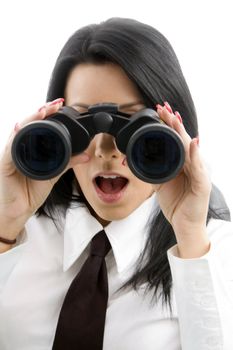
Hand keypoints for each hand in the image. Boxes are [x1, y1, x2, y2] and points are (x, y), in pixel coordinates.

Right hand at [0, 99, 89, 239]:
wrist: (19, 210)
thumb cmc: (31, 191)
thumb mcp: (54, 174)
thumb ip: (68, 163)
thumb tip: (86, 155)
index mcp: (30, 148)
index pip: (37, 126)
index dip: (47, 114)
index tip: (59, 105)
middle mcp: (19, 148)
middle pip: (27, 124)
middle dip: (40, 112)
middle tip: (54, 104)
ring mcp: (11, 155)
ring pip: (19, 132)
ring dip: (30, 120)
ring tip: (42, 111)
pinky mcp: (5, 164)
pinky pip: (10, 150)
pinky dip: (17, 139)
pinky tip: (22, 129)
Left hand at [154, 103, 211, 256]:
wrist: (185, 225)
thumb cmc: (176, 204)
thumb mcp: (161, 184)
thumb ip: (154, 171)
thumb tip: (139, 161)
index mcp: (183, 164)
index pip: (176, 140)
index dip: (168, 126)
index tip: (159, 112)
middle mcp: (193, 164)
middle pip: (183, 139)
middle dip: (173, 123)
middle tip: (164, 108)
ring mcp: (199, 173)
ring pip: (190, 149)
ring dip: (182, 133)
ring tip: (175, 118)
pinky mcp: (202, 184)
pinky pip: (198, 167)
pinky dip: (194, 154)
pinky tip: (191, 143)